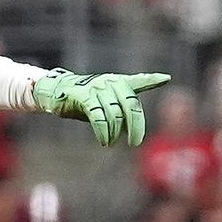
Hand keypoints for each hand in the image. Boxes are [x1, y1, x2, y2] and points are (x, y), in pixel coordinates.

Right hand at [34, 70, 167, 146]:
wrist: (55, 93)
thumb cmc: (84, 101)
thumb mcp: (106, 105)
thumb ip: (120, 112)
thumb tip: (132, 129)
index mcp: (117, 83)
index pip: (138, 81)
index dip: (152, 79)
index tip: (165, 78)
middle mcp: (110, 82)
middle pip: (131, 106)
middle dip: (135, 127)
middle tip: (135, 143)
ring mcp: (96, 87)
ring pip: (114, 114)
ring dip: (114, 133)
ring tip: (110, 142)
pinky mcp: (82, 96)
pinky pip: (98, 115)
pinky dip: (103, 131)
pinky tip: (104, 141)